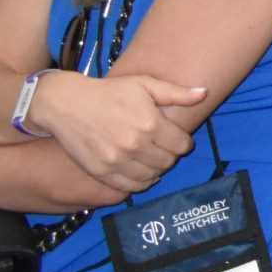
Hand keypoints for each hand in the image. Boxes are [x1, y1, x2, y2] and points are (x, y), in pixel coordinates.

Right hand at [31, 71, 207, 195]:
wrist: (67, 104)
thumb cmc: (110, 91)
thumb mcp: (144, 84)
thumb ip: (176, 93)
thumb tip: (204, 93)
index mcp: (150, 123)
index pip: (182, 146)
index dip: (182, 141)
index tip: (174, 136)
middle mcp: (135, 145)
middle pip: (168, 162)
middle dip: (169, 154)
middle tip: (161, 145)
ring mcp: (116, 161)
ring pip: (152, 176)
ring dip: (155, 168)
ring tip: (150, 156)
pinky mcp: (101, 172)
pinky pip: (130, 187)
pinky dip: (139, 181)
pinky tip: (138, 169)